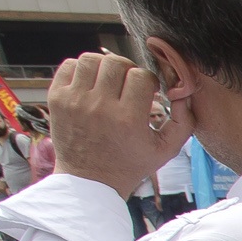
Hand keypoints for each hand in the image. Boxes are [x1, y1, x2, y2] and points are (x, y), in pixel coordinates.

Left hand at [44, 49, 184, 197]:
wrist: (89, 181)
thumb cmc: (129, 164)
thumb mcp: (166, 150)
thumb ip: (183, 121)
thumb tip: (182, 91)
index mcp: (127, 119)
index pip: (141, 76)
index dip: (148, 82)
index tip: (147, 93)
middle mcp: (99, 107)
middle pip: (116, 63)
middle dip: (127, 70)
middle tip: (128, 85)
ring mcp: (75, 101)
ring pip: (91, 59)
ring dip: (104, 66)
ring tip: (109, 81)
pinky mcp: (57, 99)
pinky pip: (69, 65)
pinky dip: (81, 69)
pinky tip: (90, 84)